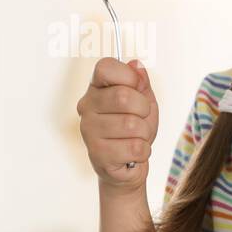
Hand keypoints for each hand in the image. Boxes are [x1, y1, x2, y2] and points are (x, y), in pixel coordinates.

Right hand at [76, 57, 157, 192]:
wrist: (127, 166)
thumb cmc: (133, 130)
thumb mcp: (143, 101)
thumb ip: (140, 82)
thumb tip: (136, 65)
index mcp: (96, 89)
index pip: (105, 67)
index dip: (129, 76)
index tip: (136, 88)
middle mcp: (86, 107)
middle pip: (123, 96)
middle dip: (144, 109)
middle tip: (141, 119)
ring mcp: (89, 131)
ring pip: (132, 125)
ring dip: (144, 134)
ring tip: (136, 138)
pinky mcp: (97, 155)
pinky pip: (135, 148)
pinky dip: (143, 152)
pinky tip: (132, 154)